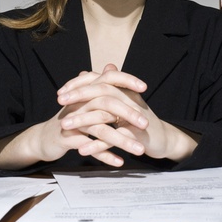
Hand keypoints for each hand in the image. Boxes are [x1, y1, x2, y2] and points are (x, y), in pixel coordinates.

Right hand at [0, 65, 147, 169]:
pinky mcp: (67, 138)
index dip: (125, 80)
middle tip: (146, 124)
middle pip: (106, 104)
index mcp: (84, 92)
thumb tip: (112, 66)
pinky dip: (105, 155)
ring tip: (139, 150)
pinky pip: (89, 147)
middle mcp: (78, 103)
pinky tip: (119, 162)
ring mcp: (72, 121)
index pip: (107, 79)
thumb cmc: (69, 119)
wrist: (43, 138)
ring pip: (100, 129)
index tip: (144, 87)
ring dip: (121, 141)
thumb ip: (100, 86)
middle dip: (128, 114)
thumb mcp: (84, 101)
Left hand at [58, 65, 198, 163]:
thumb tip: (91, 71)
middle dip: (78, 98)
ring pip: (105, 115)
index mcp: (125, 91)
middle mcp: (130, 99)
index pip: (100, 80)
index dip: (80, 85)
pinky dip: (96, 145)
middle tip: (59, 104)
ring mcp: (133, 116)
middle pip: (101, 92)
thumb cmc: (139, 120)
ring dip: (83, 120)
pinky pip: (113, 139)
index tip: (61, 92)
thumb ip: (107, 88)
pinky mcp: (136, 135)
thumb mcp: (123, 102)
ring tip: (64, 126)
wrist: (161, 140)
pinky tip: (82, 150)